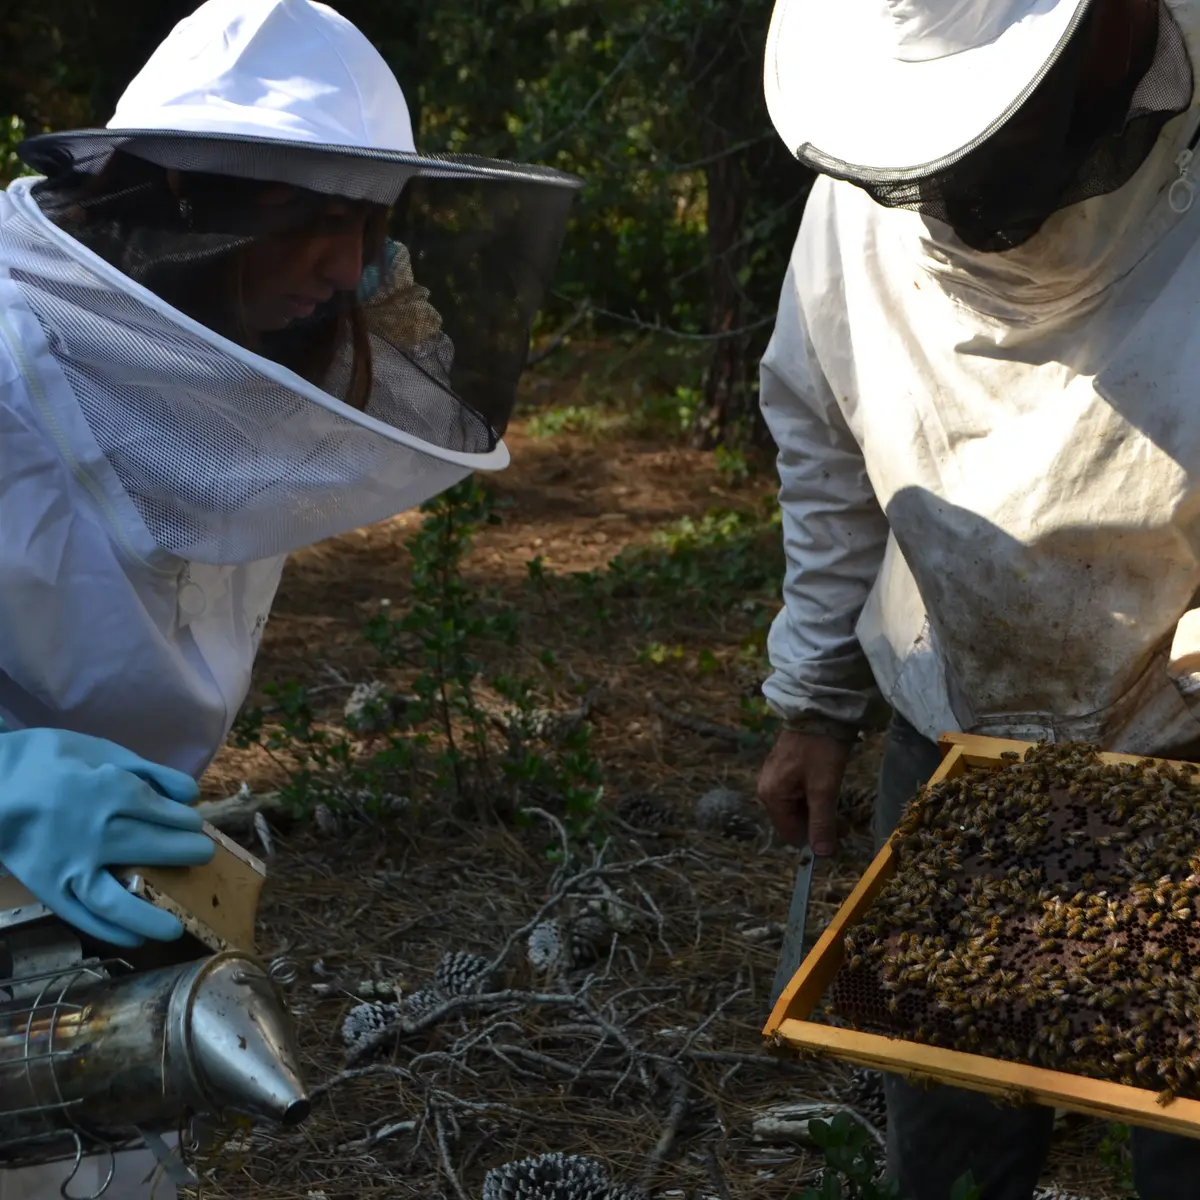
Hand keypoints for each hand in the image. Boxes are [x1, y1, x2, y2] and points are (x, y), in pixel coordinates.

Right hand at [0, 727, 215, 947]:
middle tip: (202, 856)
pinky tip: (135, 939)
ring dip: (151, 916)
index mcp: (112, 793)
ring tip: (178, 927)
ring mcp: (71, 865)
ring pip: (118, 899)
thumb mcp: (102, 750)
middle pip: (154, 848)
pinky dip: (109, 930)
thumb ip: (149, 771)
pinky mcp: (48, 887)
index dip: (185, 821)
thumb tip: (191, 794)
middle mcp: (97, 833)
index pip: (166, 813)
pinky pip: (82, 916)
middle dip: (186, 852)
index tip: (193, 824)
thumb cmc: (50, 761)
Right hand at [757, 730, 850, 854]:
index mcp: (771, 796)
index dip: (815, 839)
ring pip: (796, 809)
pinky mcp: (782, 769)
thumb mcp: (824, 788)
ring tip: (836, 800)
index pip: (791, 834)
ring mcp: (773, 778)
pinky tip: (826, 787)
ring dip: (817, 811)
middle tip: (843, 820)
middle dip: (817, 824)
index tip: (841, 832)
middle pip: (793, 822)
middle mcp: (766, 789)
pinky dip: (812, 797)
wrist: (819, 712)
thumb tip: (822, 855)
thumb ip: (822, 823)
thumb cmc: (821, 750)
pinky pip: (796, 794)